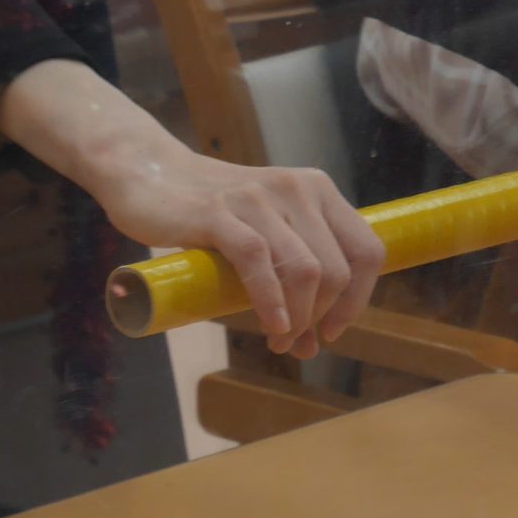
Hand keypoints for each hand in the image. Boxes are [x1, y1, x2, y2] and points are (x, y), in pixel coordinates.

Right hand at [0, 58, 383, 358]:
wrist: (149, 173)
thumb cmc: (211, 212)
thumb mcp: (266, 228)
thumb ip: (291, 272)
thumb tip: (313, 339)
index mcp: (318, 191)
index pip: (367, 249)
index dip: (359, 298)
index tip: (334, 330)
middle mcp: (297, 189)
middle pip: (337, 269)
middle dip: (323, 317)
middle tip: (297, 344)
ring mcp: (258, 198)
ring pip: (305, 269)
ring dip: (299, 318)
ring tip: (281, 342)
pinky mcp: (219, 213)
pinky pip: (259, 261)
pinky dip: (271, 301)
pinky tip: (272, 325)